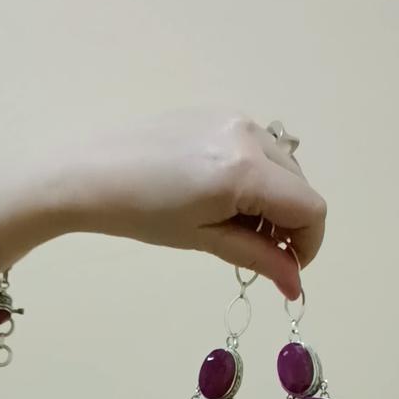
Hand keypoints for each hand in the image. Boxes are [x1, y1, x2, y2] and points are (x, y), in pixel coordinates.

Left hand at [66, 111, 326, 299]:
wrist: (88, 174)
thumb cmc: (141, 215)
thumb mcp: (204, 240)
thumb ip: (258, 258)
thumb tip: (296, 285)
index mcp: (246, 170)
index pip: (310, 208)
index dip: (308, 244)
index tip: (287, 268)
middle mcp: (249, 135)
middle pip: (300, 185)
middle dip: (291, 223)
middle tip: (260, 251)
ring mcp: (233, 118)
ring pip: (282, 165)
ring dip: (275, 199)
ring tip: (236, 223)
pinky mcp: (216, 113)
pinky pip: (257, 148)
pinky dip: (256, 177)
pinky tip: (221, 195)